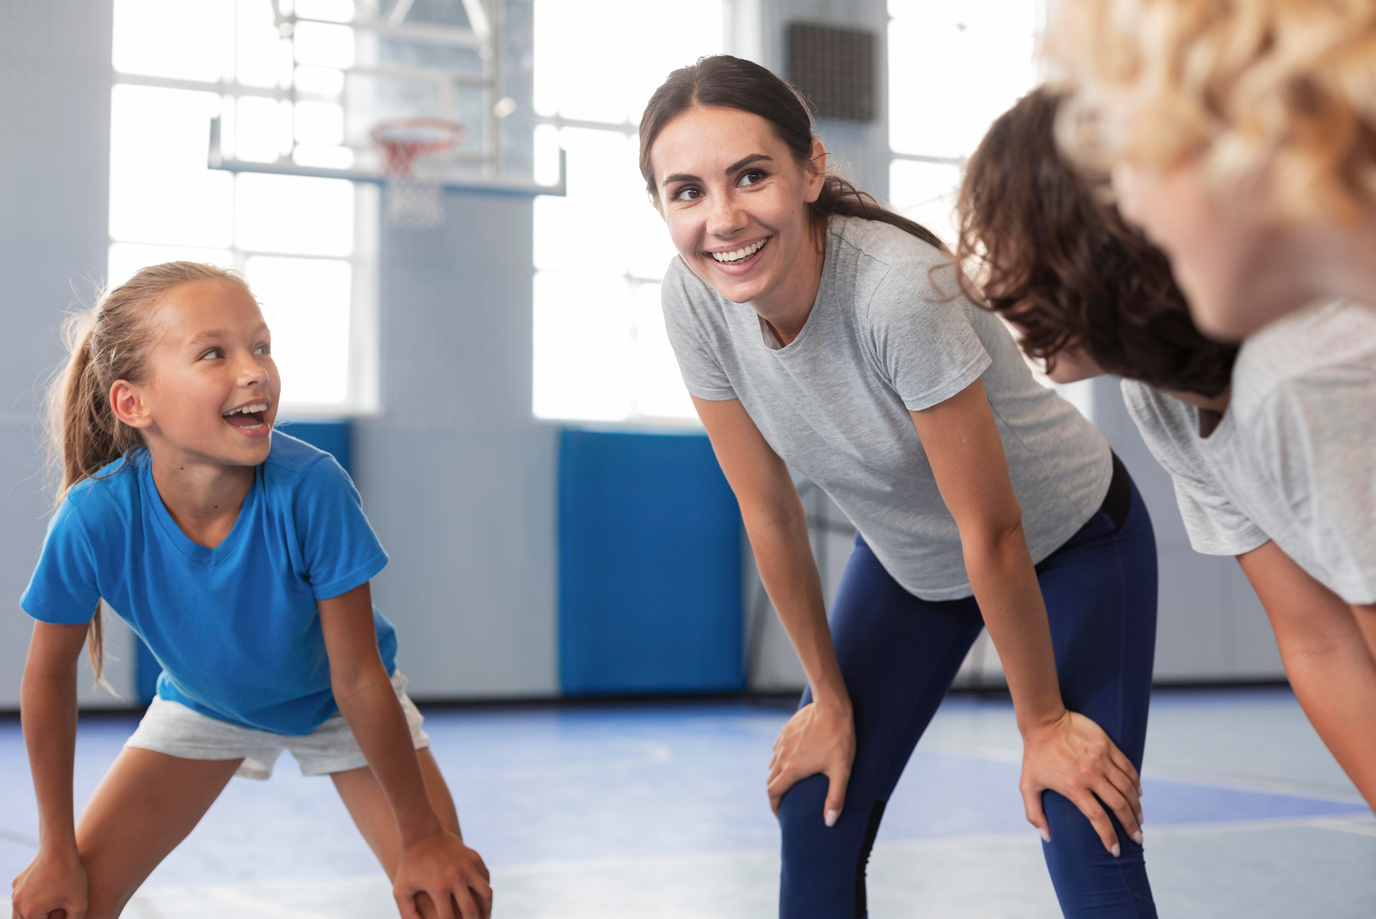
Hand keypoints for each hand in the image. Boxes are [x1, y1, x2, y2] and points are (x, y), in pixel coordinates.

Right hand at [10, 846, 87, 918]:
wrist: (59, 848)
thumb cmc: (71, 876)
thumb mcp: (80, 904)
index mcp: (31, 913)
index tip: (63, 912)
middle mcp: (17, 905)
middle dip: (44, 917)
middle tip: (58, 908)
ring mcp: (15, 894)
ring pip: (22, 913)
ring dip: (35, 914)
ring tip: (52, 905)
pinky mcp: (16, 884)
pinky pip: (22, 899)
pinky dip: (30, 902)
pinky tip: (46, 895)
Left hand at [393, 830, 490, 918]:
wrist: (422, 834)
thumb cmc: (409, 865)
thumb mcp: (401, 890)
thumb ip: (407, 913)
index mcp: (438, 888)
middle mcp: (456, 878)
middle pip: (471, 910)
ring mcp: (467, 866)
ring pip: (486, 893)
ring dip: (487, 909)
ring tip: (484, 917)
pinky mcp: (474, 857)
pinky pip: (485, 877)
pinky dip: (485, 890)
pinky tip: (482, 898)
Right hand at [767, 700, 855, 824]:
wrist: (832, 707)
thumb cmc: (839, 739)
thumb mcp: (841, 771)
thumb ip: (835, 798)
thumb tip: (830, 822)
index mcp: (793, 769)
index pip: (773, 793)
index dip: (774, 806)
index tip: (780, 814)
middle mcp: (782, 756)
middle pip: (770, 780)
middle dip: (776, 792)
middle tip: (785, 800)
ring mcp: (782, 742)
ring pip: (772, 764)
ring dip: (777, 775)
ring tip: (788, 781)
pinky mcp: (785, 730)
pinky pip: (776, 748)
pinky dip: (779, 758)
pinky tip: (790, 757)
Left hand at [1020, 710, 1143, 854]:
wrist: (1043, 720)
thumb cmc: (1035, 754)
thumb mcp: (1027, 785)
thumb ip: (1034, 813)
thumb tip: (1047, 837)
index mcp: (1073, 787)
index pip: (1098, 819)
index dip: (1109, 837)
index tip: (1115, 850)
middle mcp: (1090, 775)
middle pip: (1119, 806)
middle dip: (1131, 825)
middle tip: (1137, 838)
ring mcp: (1101, 759)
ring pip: (1127, 788)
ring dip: (1136, 806)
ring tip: (1139, 819)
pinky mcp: (1107, 746)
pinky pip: (1127, 768)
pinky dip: (1135, 782)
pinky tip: (1138, 794)